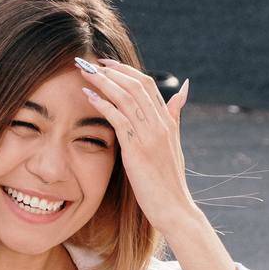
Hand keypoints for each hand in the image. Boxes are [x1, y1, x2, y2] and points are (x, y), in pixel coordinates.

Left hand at [77, 58, 198, 233]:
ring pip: (126, 98)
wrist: (174, 207)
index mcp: (168, 121)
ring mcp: (150, 136)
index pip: (147, 84)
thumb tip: (183, 88)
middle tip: (89, 61)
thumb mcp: (174, 143)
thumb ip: (174, 115)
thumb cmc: (169, 180)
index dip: (125, 70)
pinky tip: (88, 96)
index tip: (106, 63)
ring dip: (103, 82)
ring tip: (84, 72)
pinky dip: (103, 104)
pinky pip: (119, 119)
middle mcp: (160, 124)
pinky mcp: (138, 150)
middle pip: (135, 85)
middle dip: (111, 70)